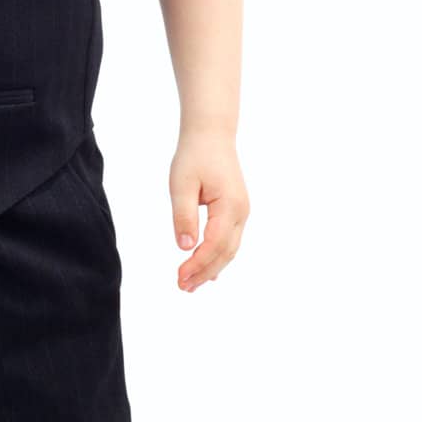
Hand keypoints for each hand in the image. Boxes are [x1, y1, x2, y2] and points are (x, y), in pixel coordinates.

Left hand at [169, 127, 249, 291]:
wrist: (211, 133)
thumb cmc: (195, 155)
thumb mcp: (181, 184)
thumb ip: (183, 216)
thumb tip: (185, 248)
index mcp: (230, 205)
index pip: (214, 244)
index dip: (198, 264)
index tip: (180, 278)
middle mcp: (241, 212)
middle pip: (225, 252)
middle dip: (204, 272)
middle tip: (183, 287)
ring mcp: (242, 211)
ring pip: (229, 249)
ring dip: (211, 267)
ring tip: (190, 283)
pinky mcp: (236, 210)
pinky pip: (229, 239)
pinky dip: (217, 256)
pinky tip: (207, 269)